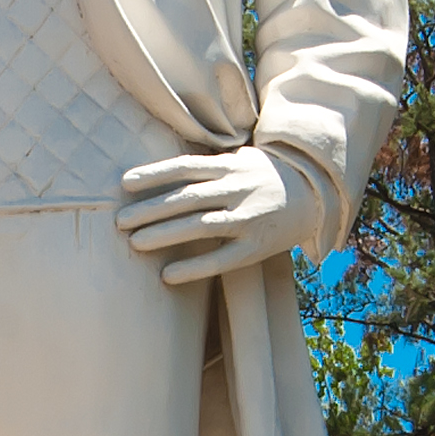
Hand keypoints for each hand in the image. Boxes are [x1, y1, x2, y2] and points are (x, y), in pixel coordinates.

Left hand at [113, 147, 330, 284]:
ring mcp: (249, 218)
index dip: (154, 175)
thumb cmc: (263, 178)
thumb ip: (207, 167)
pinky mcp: (257, 247)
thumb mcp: (240, 161)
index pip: (186, 167)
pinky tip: (167, 274)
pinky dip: (194, 267)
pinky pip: (221, 259)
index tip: (124, 184)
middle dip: (151, 209)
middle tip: (119, 221)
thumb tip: (159, 173)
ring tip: (135, 243)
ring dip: (165, 234)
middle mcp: (239, 189)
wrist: (314, 196)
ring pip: (201, 226)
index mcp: (231, 166)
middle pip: (188, 198)